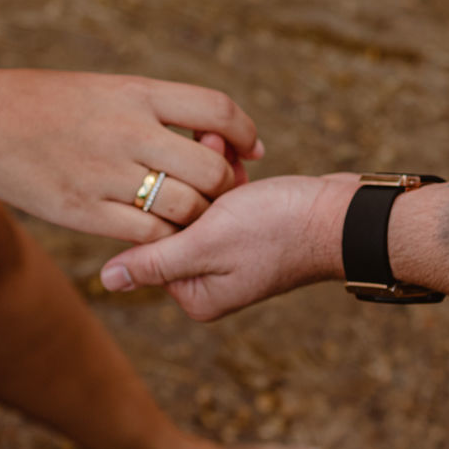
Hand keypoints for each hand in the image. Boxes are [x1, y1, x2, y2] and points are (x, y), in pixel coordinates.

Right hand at [0, 67, 261, 241]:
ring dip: (198, 219)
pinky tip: (158, 237)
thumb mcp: (101, 88)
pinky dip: (164, 240)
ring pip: (186, 207)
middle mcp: (129, 131)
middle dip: (225, 187)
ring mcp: (107, 174)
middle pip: (211, 168)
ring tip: (190, 219)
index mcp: (135, 93)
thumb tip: (198, 126)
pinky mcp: (85, 211)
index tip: (251, 150)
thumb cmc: (37, 101)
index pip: (217, 109)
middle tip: (221, 196)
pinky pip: (148, 235)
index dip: (244, 133)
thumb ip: (149, 108)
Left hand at [98, 174, 356, 319]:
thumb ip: (154, 261)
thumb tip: (106, 281)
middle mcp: (209, 281)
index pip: (150, 243)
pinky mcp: (246, 233)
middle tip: (208, 154)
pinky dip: (226, 178)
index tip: (179, 173)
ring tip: (227, 153)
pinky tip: (239, 160)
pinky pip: (220, 201)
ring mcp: (229, 257)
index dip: (162, 202)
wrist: (343, 215)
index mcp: (195, 295)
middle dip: (187, 185)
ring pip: (195, 204)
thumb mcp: (208, 243)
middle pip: (172, 222)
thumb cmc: (279, 230)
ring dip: (207, 174)